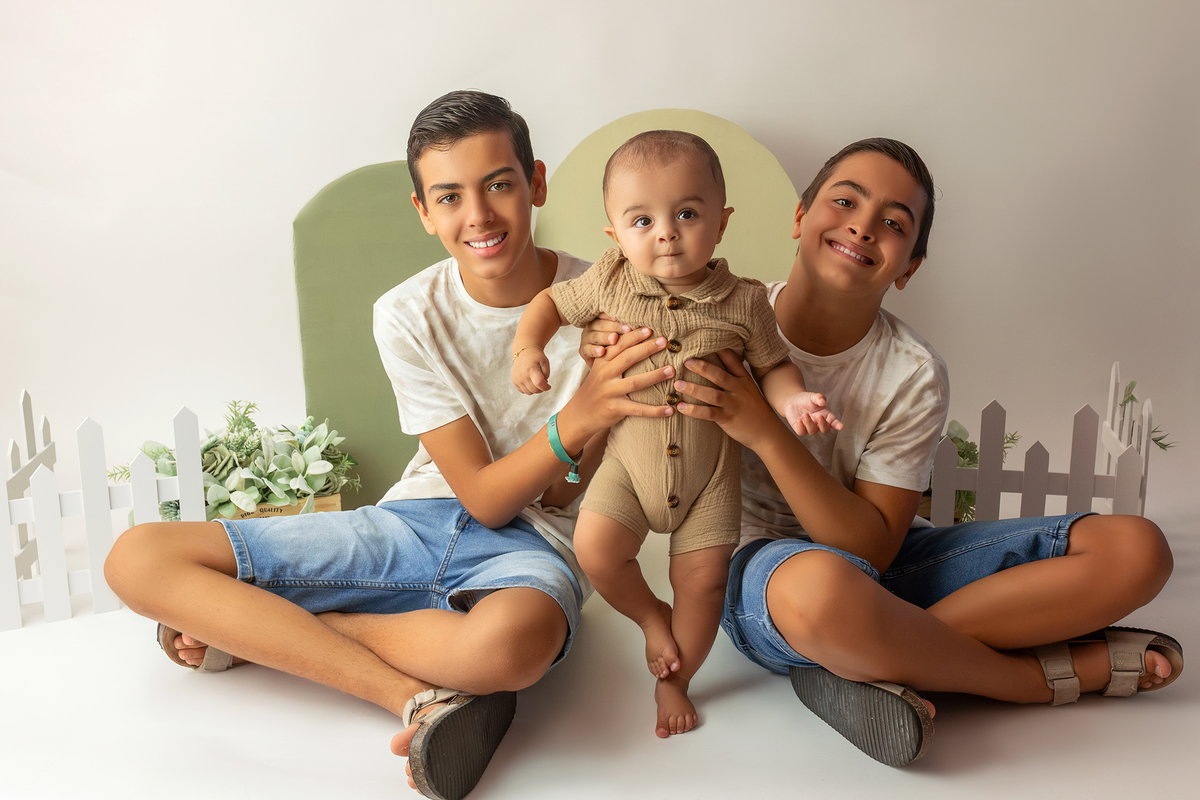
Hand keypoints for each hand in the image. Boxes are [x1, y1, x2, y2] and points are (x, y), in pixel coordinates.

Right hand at [512, 347, 550, 393]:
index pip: (539, 383)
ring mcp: (517, 378)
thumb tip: (543, 384)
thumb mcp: (545, 362)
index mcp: (531, 369)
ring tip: (536, 381)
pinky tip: (530, 381)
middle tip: (543, 381)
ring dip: (535, 389)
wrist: (524, 352)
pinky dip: (528, 389)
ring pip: (529, 392)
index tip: (549, 386)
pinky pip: (523, 391)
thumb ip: (546, 374)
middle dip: (541, 388)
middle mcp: (522, 375)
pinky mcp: (514, 381)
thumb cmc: (536, 357)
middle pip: (535, 390)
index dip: (546, 387)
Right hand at [558, 327, 673, 442]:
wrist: (581, 413)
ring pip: (635, 382)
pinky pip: (638, 409)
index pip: (619, 345)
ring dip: (655, 376)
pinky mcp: (615, 408)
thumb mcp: (601, 369)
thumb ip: (615, 356)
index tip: (650, 329)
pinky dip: (655, 410)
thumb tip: (640, 341)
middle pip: (628, 358)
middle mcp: (605, 375)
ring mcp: (610, 392)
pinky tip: (669, 409)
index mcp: (602, 362)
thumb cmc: (597, 388)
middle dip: (647, 348)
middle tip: (665, 341)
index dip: (634, 336)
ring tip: (672, 370)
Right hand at [578, 312, 629, 366]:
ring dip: (605, 337)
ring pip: (595, 336)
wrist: (601, 368)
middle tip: (628, 328)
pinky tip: (602, 352)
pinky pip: (587, 349)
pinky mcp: (583, 351)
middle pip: (602, 324)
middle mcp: (593, 327)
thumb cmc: (616, 348)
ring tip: (615, 339)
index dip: (617, 315)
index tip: (628, 318)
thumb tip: (648, 327)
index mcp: (602, 319)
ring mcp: (586, 339)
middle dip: (615, 326)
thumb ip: (629, 329)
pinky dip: (594, 350)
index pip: (607, 313)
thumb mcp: (621, 336)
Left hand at [673, 349, 785, 450]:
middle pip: (719, 375)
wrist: (767, 432)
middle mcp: (739, 389)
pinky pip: (708, 413)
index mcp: (744, 379)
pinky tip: (680, 407)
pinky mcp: (728, 418)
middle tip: (686, 361)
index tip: (704, 340)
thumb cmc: (754, 409)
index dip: (719, 349)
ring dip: (693, 389)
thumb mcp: (748, 389)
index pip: (731, 360)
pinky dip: (694, 410)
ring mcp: (733, 404)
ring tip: (677, 384)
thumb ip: (733, 377)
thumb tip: (713, 365)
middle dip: (702, 367)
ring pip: (712, 394)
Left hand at [783, 392, 843, 435]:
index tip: (841, 426)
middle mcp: (818, 423)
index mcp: (825, 415)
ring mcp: (809, 427)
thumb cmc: (806, 399)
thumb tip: (823, 402)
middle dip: (822, 424)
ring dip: (809, 424)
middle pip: (825, 429)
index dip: (837, 425)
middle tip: (818, 416)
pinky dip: (801, 427)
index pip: (833, 422)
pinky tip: (799, 420)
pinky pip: (802, 432)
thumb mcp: (813, 396)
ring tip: (805, 414)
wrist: (793, 401)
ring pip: (813, 431)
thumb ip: (819, 398)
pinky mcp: (800, 429)